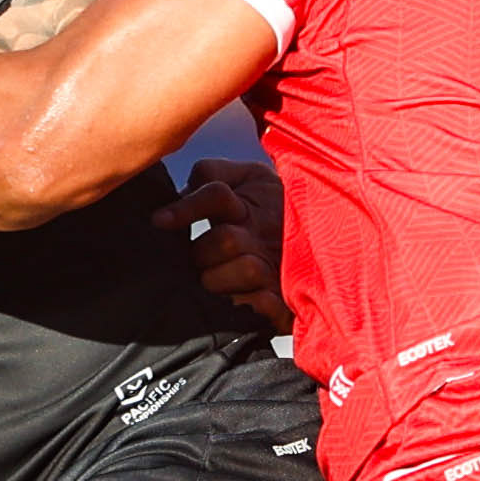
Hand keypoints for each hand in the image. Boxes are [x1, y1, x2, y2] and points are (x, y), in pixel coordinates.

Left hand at [153, 157, 290, 333]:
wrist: (321, 226)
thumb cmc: (270, 201)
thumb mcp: (246, 176)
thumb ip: (210, 174)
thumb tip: (178, 191)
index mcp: (248, 204)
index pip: (215, 196)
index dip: (185, 208)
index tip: (158, 220)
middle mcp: (262, 233)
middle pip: (225, 240)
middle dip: (202, 252)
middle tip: (196, 260)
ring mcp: (277, 264)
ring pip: (246, 269)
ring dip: (222, 279)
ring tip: (215, 282)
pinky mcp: (287, 296)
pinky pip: (270, 304)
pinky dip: (256, 305)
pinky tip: (245, 303)